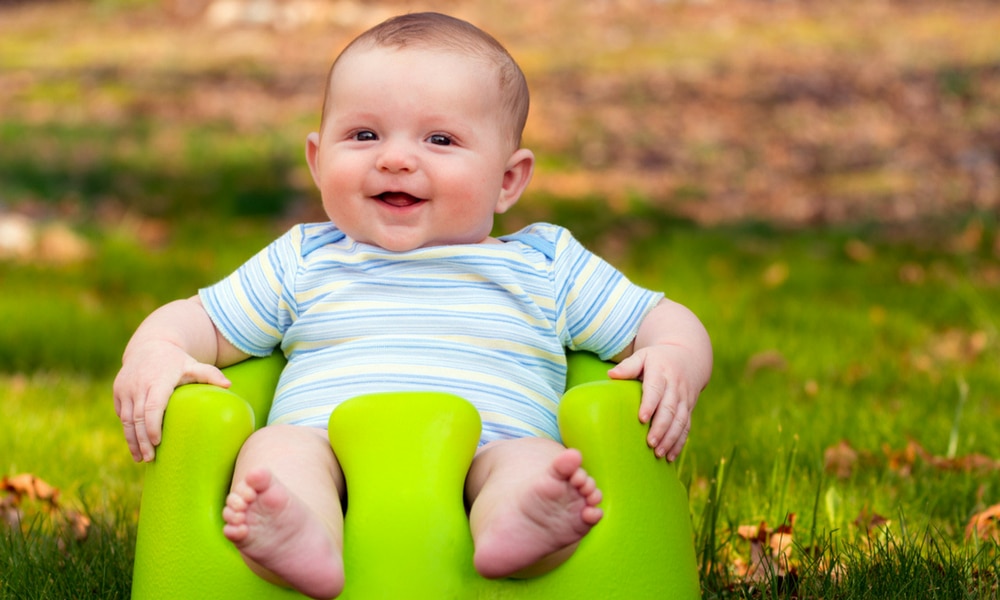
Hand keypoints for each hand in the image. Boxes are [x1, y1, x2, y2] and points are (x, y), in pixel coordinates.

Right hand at [113, 341, 229, 461]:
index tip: (158, 442)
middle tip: (150, 458)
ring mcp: (125, 387)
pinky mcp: (118, 391)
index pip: (152, 406)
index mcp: (158, 379)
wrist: (150, 345)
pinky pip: (121, 414)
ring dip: (132, 440)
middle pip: (137, 418)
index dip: (152, 426)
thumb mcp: (194, 365)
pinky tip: (135, 444)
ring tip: (140, 458)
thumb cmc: (177, 361)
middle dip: (142, 440)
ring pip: (126, 419)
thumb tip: (229, 386)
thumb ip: (211, 374)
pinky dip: (127, 430)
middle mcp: (138, 384)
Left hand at [607, 344, 703, 460]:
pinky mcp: (689, 409)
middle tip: (650, 443)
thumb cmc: (658, 358)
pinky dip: (679, 442)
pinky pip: (686, 427)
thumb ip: (628, 366)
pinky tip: (671, 457)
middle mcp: (675, 387)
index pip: (656, 389)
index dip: (650, 404)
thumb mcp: (644, 356)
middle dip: (661, 427)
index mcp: (661, 372)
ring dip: (670, 438)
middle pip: (669, 409)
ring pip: (680, 421)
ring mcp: (684, 399)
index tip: (642, 419)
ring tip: (659, 453)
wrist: (689, 356)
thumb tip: (610, 375)